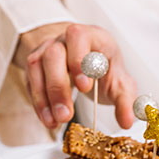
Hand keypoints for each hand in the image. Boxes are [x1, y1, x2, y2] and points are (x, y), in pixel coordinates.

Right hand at [14, 22, 135, 129]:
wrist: (87, 63)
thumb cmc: (105, 68)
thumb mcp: (120, 82)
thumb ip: (125, 101)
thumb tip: (127, 121)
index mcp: (92, 36)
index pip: (79, 36)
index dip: (79, 59)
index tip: (85, 86)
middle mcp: (65, 40)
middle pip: (54, 54)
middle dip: (59, 86)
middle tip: (67, 114)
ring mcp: (47, 50)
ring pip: (37, 67)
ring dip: (45, 97)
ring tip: (57, 121)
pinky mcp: (36, 66)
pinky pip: (31, 82)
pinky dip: (39, 103)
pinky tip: (49, 120)